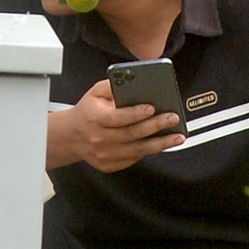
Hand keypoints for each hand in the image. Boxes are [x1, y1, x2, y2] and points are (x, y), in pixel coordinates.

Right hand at [46, 81, 181, 172]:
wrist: (71, 136)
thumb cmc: (87, 112)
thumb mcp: (95, 93)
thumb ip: (113, 85)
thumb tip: (134, 83)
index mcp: (94, 118)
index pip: (118, 117)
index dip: (136, 113)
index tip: (152, 108)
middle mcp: (98, 138)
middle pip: (132, 133)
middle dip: (156, 125)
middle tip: (172, 118)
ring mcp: (104, 154)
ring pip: (137, 149)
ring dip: (160, 143)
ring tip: (176, 136)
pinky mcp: (109, 165)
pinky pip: (134, 158)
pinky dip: (149, 151)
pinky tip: (161, 144)